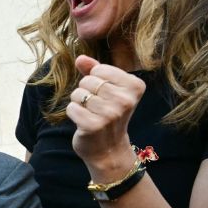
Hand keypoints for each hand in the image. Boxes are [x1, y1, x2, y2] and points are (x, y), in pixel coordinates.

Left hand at [66, 55, 146, 182]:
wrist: (109, 149)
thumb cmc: (108, 114)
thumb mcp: (108, 89)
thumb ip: (94, 70)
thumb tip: (80, 58)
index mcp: (135, 86)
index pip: (100, 69)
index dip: (96, 80)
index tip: (105, 95)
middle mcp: (125, 100)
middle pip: (88, 81)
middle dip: (86, 91)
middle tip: (96, 107)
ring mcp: (110, 114)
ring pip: (78, 94)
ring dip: (79, 103)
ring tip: (90, 114)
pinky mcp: (93, 126)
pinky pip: (71, 107)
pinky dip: (73, 113)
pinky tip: (84, 122)